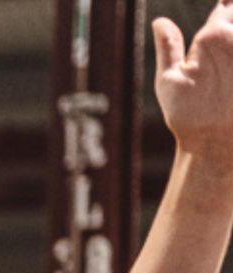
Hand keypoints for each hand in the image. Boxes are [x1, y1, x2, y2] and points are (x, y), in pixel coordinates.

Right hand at [156, 3, 232, 164]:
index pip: (224, 8)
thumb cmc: (190, 116)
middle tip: (218, 52)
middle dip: (231, 25)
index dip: (222, 12)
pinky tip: (232, 81)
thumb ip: (167, 46)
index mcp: (214, 36)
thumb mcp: (169, 81)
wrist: (219, 146)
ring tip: (225, 68)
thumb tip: (160, 22)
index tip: (219, 18)